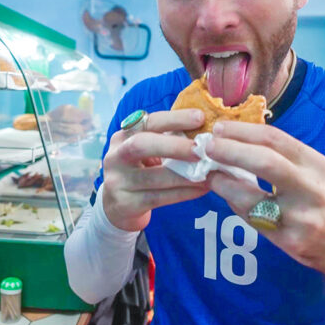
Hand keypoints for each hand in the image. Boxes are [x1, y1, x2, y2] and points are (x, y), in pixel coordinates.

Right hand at [102, 109, 209, 230]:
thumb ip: (168, 141)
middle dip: (174, 146)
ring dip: (185, 175)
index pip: (148, 121)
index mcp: (124, 136)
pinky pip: (158, 197)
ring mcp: (117, 181)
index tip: (200, 117)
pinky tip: (201, 189)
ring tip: (208, 173)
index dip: (174, 118)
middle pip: (141, 145)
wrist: (118, 207)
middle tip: (201, 150)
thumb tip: (207, 133)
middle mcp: (115, 156)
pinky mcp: (125, 204)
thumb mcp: (147, 152)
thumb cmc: (141, 172)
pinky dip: (183, 193)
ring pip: (153, 176)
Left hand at [204, 121, 324, 293]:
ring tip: (211, 174)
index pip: (275, 139)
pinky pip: (254, 221)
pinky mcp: (292, 242)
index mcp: (316, 164)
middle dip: (230, 151)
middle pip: (265, 162)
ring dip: (224, 184)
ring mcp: (302, 217)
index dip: (242, 131)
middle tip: (207, 146)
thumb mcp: (315, 174)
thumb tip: (238, 141)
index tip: (218, 128)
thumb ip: (284, 159)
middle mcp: (312, 188)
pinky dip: (237, 206)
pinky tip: (229, 198)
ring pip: (252, 197)